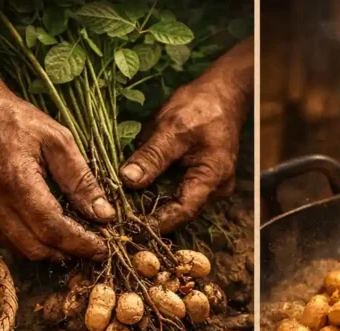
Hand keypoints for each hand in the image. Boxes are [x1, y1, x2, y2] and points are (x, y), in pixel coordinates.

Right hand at [0, 86, 110, 260]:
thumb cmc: (12, 118)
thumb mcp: (57, 139)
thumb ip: (81, 179)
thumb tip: (104, 214)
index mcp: (15, 181)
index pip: (52, 229)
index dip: (80, 244)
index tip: (103, 248)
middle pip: (36, 247)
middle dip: (69, 252)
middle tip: (93, 247)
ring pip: (20, 248)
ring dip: (50, 251)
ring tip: (74, 241)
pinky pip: (5, 238)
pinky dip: (30, 241)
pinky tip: (49, 231)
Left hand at [120, 39, 251, 233]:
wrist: (222, 95)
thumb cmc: (201, 108)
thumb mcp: (172, 128)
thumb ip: (152, 156)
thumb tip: (128, 180)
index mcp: (212, 177)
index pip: (183, 211)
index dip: (156, 222)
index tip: (128, 225)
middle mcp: (215, 189)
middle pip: (179, 210)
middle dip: (150, 211)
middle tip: (117, 213)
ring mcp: (210, 185)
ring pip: (177, 200)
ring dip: (152, 199)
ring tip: (122, 200)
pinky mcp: (201, 178)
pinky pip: (178, 189)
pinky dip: (158, 188)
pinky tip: (137, 184)